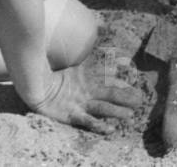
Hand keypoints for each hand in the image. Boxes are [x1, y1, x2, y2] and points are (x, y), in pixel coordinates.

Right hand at [25, 65, 142, 132]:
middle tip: (141, 98)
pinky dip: (99, 125)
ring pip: (103, 107)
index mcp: (87, 74)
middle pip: (111, 91)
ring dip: (118, 111)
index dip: (123, 73)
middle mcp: (87, 88)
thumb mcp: (78, 67)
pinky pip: (88, 121)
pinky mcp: (72, 115)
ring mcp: (80, 102)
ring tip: (131, 115)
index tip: (135, 72)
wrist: (35, 89)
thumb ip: (96, 58)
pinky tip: (110, 129)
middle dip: (127, 96)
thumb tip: (114, 46)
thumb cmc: (56, 78)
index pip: (108, 72)